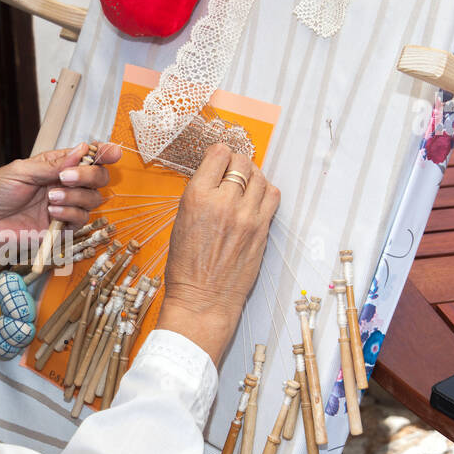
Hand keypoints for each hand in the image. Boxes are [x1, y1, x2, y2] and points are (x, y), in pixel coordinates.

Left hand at [0, 142, 122, 278]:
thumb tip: (82, 149)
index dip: (103, 153)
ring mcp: (64, 206)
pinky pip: (81, 219)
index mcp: (54, 165)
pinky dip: (70, 213)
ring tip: (51, 198)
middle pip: (98, 177)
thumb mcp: (21, 171)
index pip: (86, 156)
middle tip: (68, 178)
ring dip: (76, 196)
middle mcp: (63, 184)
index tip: (112, 152)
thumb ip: (53, 164)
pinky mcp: (62, 228)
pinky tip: (52, 212)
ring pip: (93, 199)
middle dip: (90, 175)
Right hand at [156, 144, 279, 364]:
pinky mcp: (262, 230)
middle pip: (241, 162)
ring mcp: (247, 216)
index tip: (219, 158)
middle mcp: (224, 202)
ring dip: (253, 175)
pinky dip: (266, 191)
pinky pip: (272, 197)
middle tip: (232, 169)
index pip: (218, 155)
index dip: (219, 154)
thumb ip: (199, 197)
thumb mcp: (181, 223)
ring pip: (260, 177)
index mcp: (197, 198)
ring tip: (246, 182)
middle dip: (236, 162)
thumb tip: (214, 179)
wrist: (203, 300)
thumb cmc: (186, 268)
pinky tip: (258, 197)